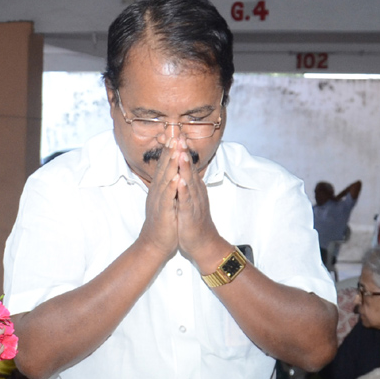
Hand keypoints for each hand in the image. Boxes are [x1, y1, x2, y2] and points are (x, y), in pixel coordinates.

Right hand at [137, 137, 180, 260]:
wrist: (154, 243)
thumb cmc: (163, 222)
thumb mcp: (165, 200)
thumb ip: (167, 185)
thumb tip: (172, 172)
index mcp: (159, 188)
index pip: (164, 165)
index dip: (168, 149)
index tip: (174, 134)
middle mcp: (157, 191)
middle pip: (163, 167)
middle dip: (169, 151)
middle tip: (175, 134)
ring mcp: (159, 201)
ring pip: (164, 179)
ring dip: (170, 165)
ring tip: (175, 150)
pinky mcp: (163, 212)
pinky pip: (167, 198)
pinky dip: (171, 188)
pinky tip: (176, 178)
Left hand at [174, 139, 220, 261]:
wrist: (202, 242)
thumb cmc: (193, 220)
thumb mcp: (189, 198)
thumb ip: (188, 184)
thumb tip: (183, 170)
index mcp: (194, 188)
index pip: (188, 166)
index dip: (182, 151)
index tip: (177, 135)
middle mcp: (196, 192)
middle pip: (190, 170)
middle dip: (185, 153)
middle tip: (180, 136)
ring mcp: (194, 203)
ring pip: (190, 183)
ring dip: (186, 168)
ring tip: (181, 154)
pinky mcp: (191, 215)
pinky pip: (187, 202)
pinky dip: (184, 192)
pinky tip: (180, 182)